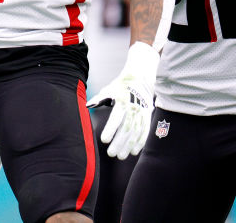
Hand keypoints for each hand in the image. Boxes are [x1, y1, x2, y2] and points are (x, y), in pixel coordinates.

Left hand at [87, 42, 158, 159]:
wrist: (141, 80)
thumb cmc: (120, 86)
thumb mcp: (109, 89)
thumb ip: (99, 98)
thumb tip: (87, 105)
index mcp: (122, 102)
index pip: (116, 118)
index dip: (110, 130)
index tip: (104, 140)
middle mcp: (133, 109)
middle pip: (126, 129)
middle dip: (119, 142)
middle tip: (111, 153)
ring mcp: (142, 114)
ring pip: (136, 133)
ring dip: (129, 146)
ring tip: (121, 156)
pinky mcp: (148, 117)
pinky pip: (145, 132)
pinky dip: (140, 143)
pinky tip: (134, 151)